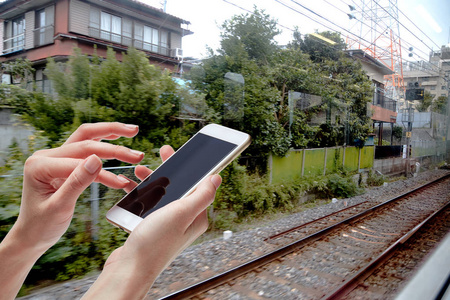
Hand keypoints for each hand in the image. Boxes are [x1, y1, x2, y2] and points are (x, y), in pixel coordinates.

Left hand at [14, 122, 144, 251]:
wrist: (31, 236)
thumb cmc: (41, 226)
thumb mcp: (60, 207)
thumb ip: (77, 182)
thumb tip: (97, 159)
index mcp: (39, 165)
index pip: (78, 159)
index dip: (103, 170)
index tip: (122, 182)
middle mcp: (46, 156)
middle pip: (85, 139)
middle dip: (113, 139)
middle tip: (135, 134)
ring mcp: (55, 158)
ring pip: (87, 139)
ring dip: (110, 134)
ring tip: (132, 132)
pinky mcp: (64, 164)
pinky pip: (88, 154)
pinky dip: (106, 156)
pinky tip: (121, 156)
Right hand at [83, 153, 221, 298]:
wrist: (128, 270)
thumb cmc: (155, 244)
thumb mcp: (181, 213)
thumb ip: (200, 195)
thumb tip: (217, 178)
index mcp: (196, 216)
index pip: (199, 184)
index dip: (193, 166)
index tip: (185, 152)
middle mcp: (184, 220)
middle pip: (181, 187)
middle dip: (170, 169)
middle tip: (162, 153)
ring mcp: (168, 224)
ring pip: (163, 194)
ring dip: (153, 180)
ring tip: (141, 170)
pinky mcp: (152, 228)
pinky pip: (150, 204)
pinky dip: (142, 194)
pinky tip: (131, 188)